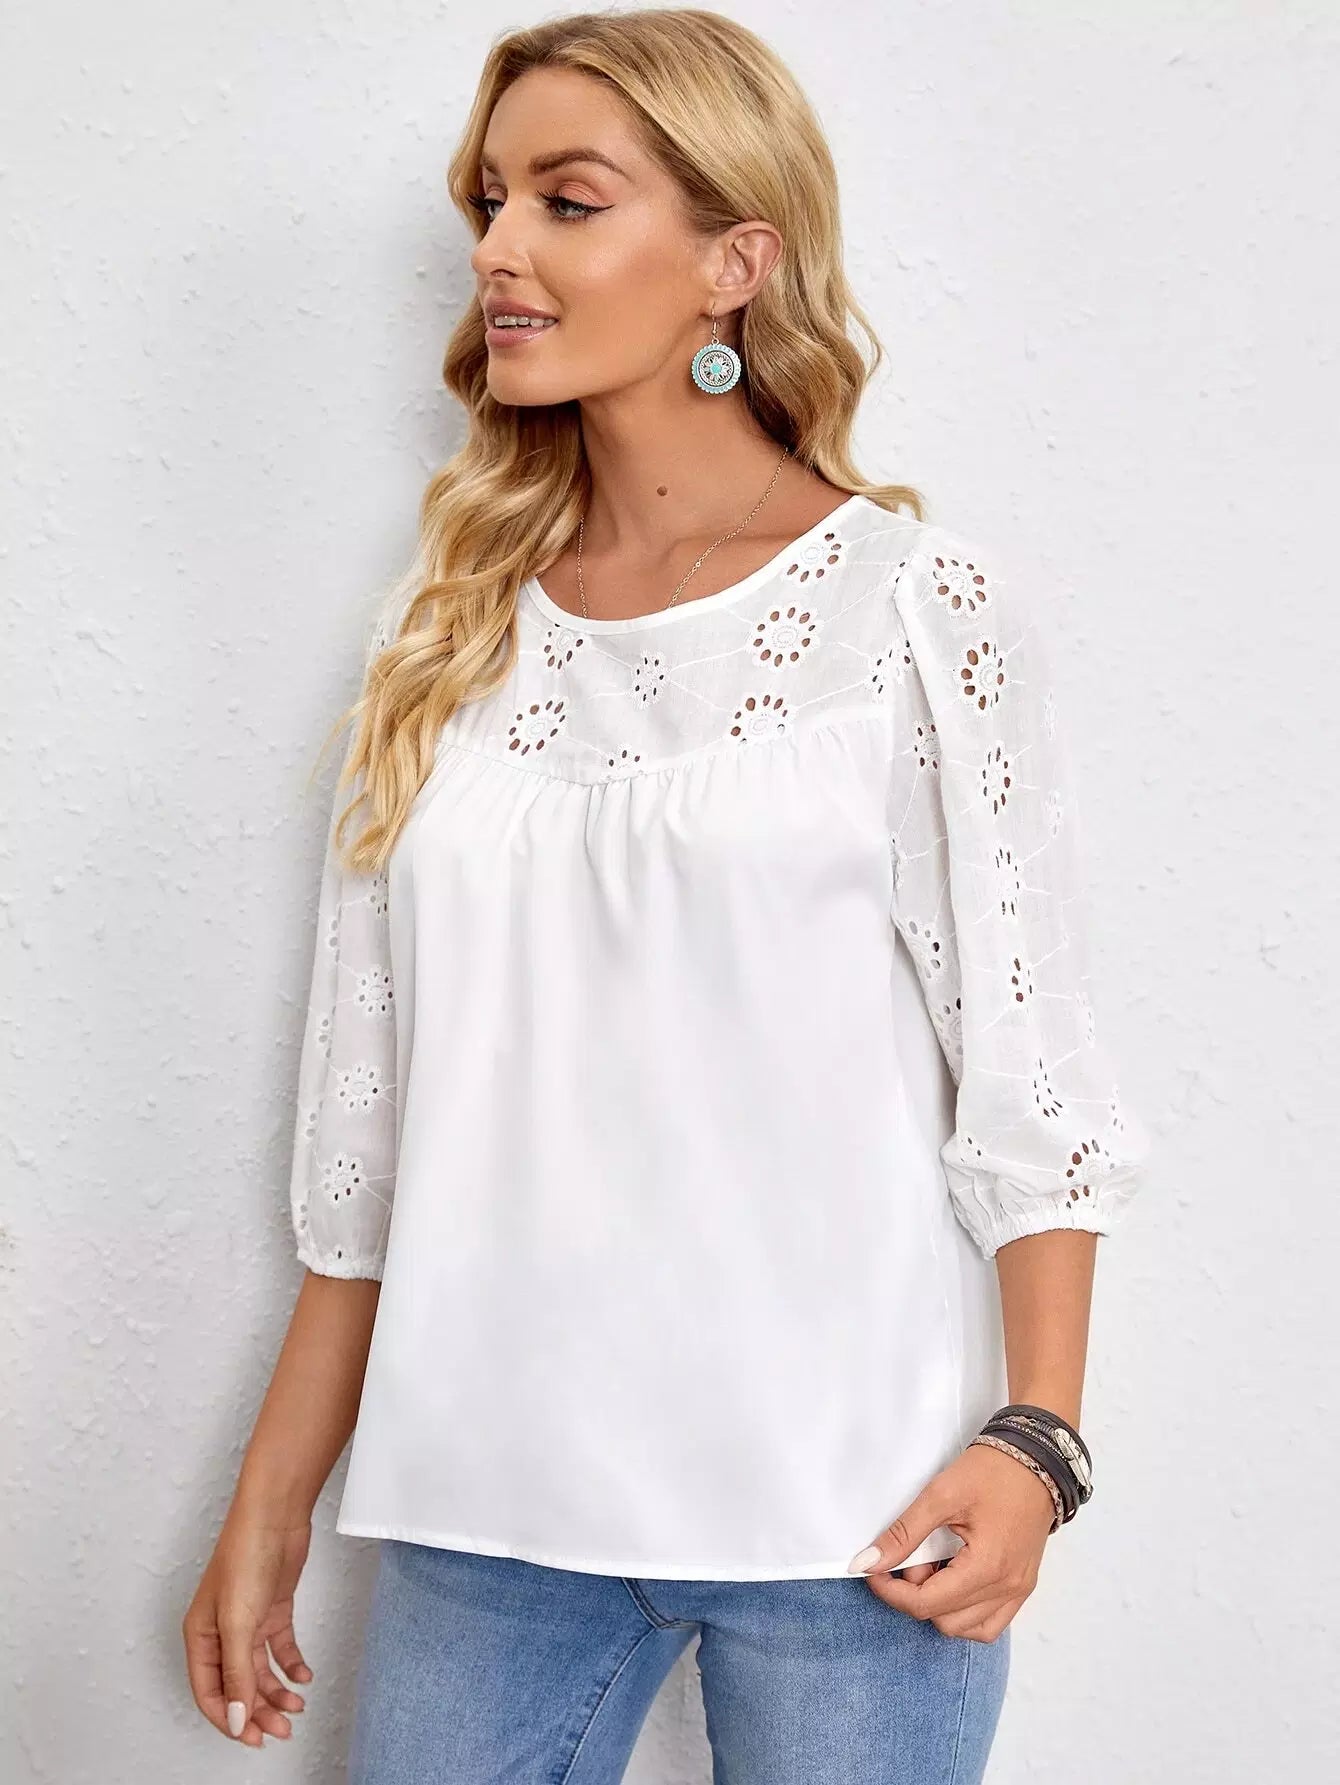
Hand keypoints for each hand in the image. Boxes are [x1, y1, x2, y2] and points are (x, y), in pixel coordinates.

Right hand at [182, 1506, 314, 1746]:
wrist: (276, 1515)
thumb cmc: (245, 1557)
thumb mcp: (238, 1623)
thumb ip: (237, 1675)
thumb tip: (237, 1720)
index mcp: (200, 1637)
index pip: (210, 1693)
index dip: (230, 1720)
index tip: (254, 1738)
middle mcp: (221, 1632)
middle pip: (237, 1686)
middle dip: (258, 1711)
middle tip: (282, 1729)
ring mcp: (248, 1621)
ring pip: (259, 1671)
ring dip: (276, 1691)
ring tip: (296, 1706)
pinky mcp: (272, 1609)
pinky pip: (279, 1648)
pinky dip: (291, 1665)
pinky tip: (303, 1676)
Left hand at [850, 1441, 1056, 1640]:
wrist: (1036, 1458)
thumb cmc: (993, 1471)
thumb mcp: (940, 1495)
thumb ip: (903, 1533)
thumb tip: (868, 1562)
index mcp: (988, 1567)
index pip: (926, 1604)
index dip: (891, 1592)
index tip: (874, 1571)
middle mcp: (1007, 1587)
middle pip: (944, 1619)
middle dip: (917, 1594)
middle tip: (914, 1556)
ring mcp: (1018, 1590)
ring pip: (966, 1628)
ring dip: (941, 1605)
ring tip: (936, 1565)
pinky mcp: (1023, 1586)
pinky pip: (990, 1623)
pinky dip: (965, 1612)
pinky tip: (954, 1581)